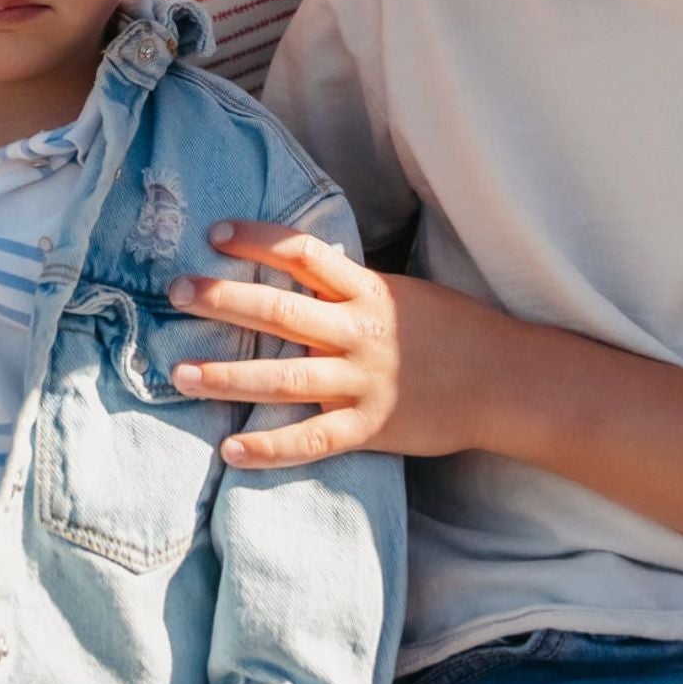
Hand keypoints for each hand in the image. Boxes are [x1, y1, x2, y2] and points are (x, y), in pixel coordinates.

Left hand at [168, 218, 516, 470]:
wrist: (505, 382)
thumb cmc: (452, 333)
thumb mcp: (403, 294)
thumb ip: (351, 285)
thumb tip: (304, 257)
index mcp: (367, 292)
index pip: (305, 254)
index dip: (260, 240)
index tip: (216, 233)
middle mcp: (358, 332)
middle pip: (281, 310)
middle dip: (224, 300)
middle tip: (177, 291)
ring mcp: (362, 382)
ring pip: (285, 377)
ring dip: (228, 377)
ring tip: (181, 374)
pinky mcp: (369, 428)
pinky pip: (311, 440)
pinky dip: (270, 448)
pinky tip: (231, 450)